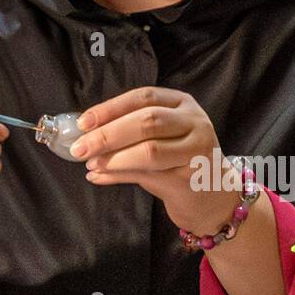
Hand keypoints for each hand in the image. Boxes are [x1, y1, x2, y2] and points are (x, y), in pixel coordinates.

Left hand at [71, 86, 238, 233]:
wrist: (214, 196)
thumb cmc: (178, 160)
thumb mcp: (161, 136)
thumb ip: (129, 128)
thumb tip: (85, 133)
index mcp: (182, 104)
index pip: (143, 97)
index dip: (111, 107)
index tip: (83, 122)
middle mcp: (194, 123)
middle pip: (147, 121)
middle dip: (108, 133)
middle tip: (80, 146)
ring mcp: (196, 151)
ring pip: (148, 150)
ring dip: (113, 158)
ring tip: (90, 163)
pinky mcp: (190, 179)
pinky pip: (147, 175)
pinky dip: (117, 175)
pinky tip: (98, 177)